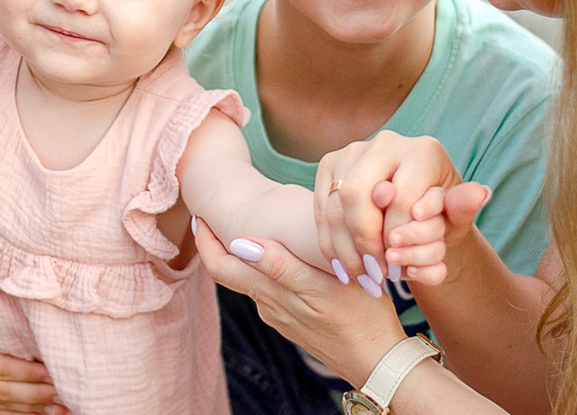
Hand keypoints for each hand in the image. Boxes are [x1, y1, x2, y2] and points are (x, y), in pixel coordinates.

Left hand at [193, 218, 404, 388]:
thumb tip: (239, 243)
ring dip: (242, 257)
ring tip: (247, 229)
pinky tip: (280, 258)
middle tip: (210, 217)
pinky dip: (264, 271)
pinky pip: (270, 292)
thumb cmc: (358, 317)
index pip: (221, 267)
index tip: (199, 216)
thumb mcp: (322, 285)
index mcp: (271, 293)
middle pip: (229, 274)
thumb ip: (280, 265)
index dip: (205, 241)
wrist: (377, 361)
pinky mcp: (294, 322)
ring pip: (251, 282)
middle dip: (216, 245)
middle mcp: (268, 306)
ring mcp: (281, 316)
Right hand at [314, 131, 469, 285]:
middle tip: (376, 272)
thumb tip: (478, 194)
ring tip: (362, 277)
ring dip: (345, 248)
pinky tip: (345, 267)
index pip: (399, 196)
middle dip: (363, 240)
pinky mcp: (330, 167)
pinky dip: (330, 243)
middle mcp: (384, 143)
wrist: (417, 206)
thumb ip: (463, 207)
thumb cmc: (440, 213)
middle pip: (355, 194)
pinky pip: (321, 209)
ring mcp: (352, 152)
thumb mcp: (457, 215)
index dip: (397, 235)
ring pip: (333, 204)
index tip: (400, 262)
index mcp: (422, 150)